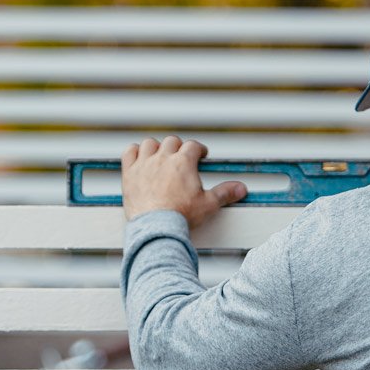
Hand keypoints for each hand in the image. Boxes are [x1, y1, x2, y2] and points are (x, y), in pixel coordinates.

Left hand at [121, 135, 247, 226]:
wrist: (156, 228)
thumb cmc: (181, 216)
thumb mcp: (208, 205)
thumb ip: (225, 193)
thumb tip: (241, 188)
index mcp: (183, 162)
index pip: (193, 146)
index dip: (199, 149)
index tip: (201, 155)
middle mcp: (163, 158)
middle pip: (172, 142)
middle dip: (179, 147)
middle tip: (182, 156)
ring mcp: (144, 165)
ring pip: (150, 144)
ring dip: (157, 147)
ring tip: (161, 155)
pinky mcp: (129, 174)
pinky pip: (129, 152)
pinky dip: (134, 152)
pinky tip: (139, 157)